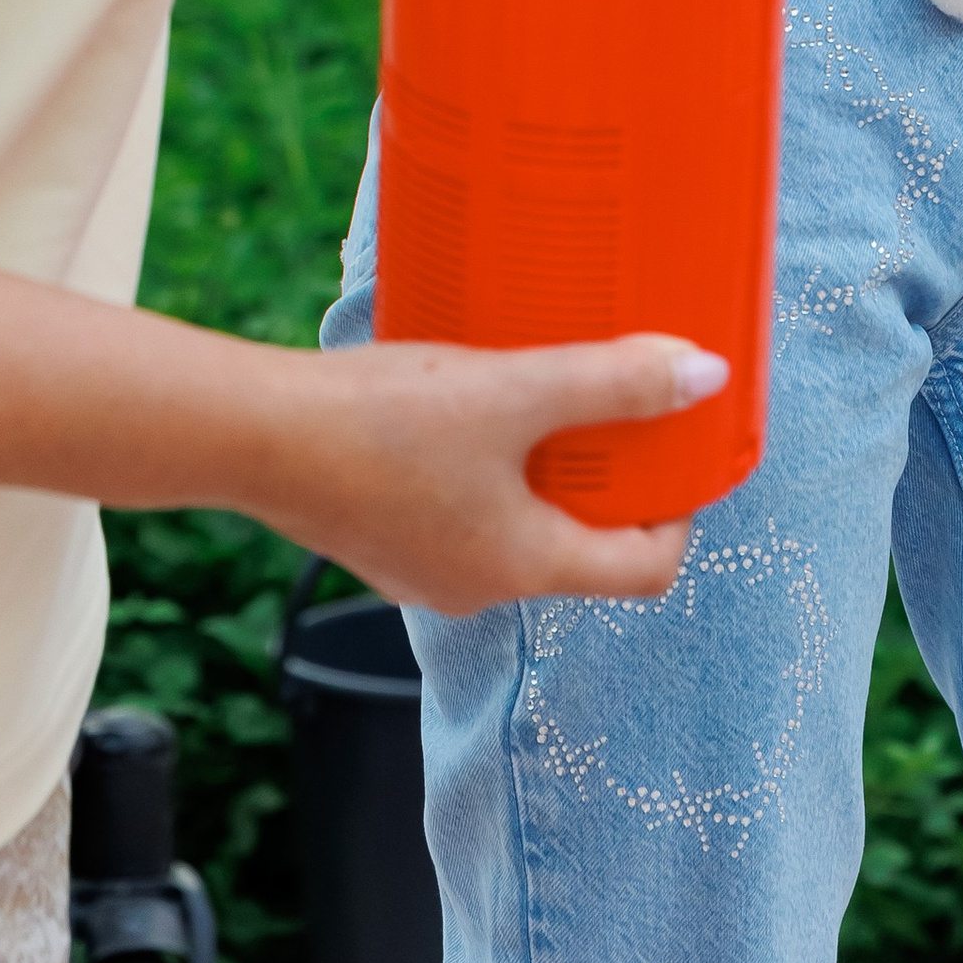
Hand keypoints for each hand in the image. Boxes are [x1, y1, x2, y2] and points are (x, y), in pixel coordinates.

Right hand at [274, 330, 711, 610]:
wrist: (256, 435)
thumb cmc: (383, 424)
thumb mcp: (516, 391)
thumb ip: (614, 385)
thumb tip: (705, 375)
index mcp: (525, 568)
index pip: (643, 571)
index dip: (681, 513)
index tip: (685, 451)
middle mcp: (481, 587)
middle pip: (583, 545)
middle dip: (612, 476)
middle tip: (621, 401)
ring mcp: (427, 569)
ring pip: (522, 523)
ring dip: (548, 465)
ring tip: (549, 387)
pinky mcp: (387, 539)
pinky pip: (468, 508)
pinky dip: (492, 464)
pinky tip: (473, 404)